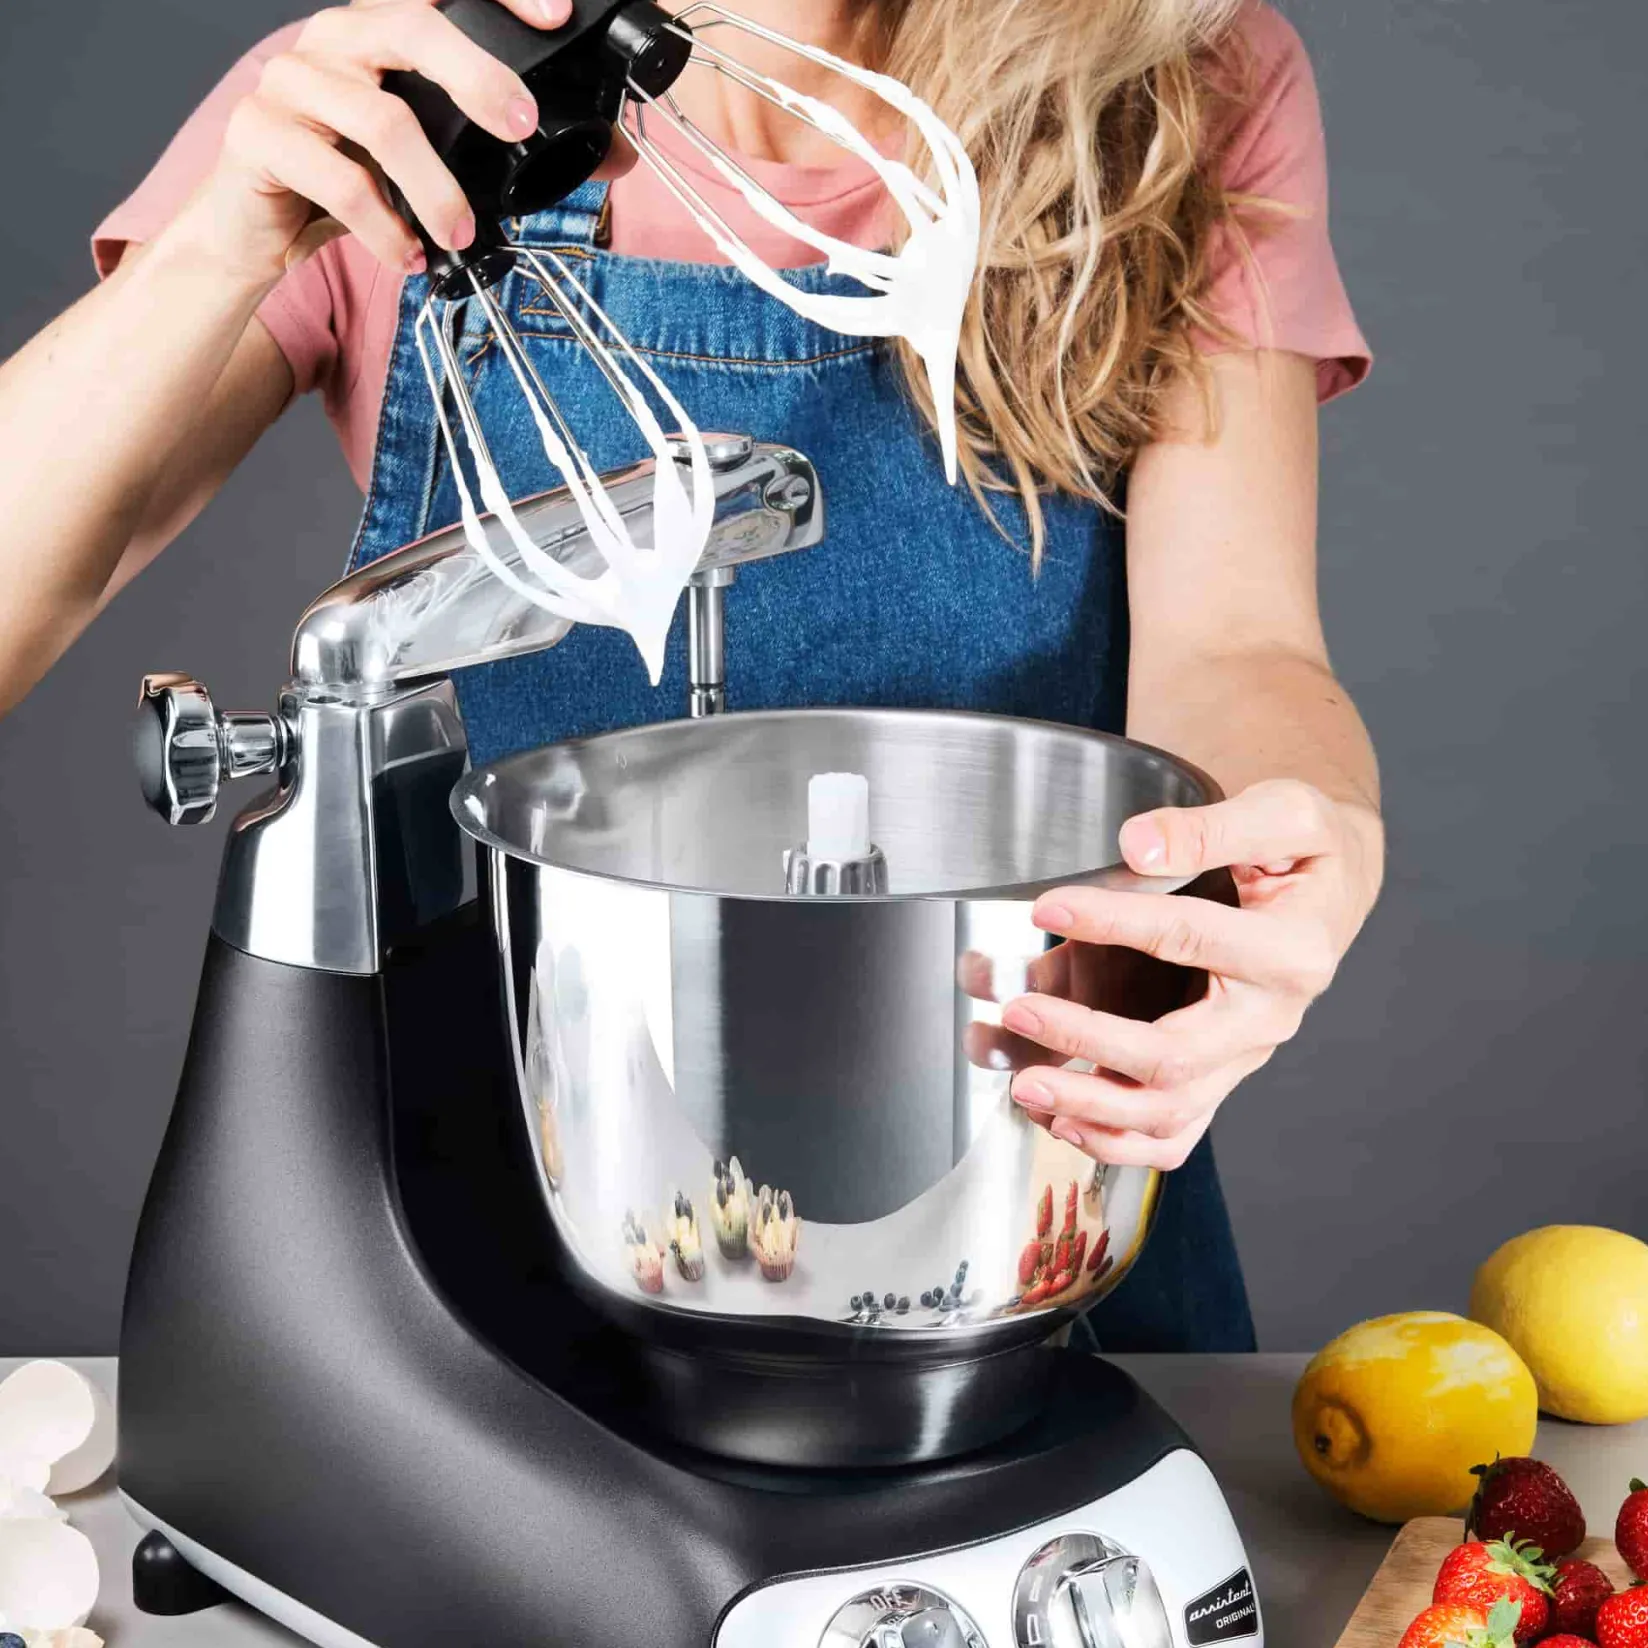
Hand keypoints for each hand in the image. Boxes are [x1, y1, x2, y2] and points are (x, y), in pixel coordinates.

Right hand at [174, 0, 627, 286]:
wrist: (255, 234)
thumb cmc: (350, 188)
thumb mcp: (435, 160)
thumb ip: (501, 149)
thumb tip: (613, 156)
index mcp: (376, 33)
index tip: (553, 15)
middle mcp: (331, 41)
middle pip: (408, 29)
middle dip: (477, 77)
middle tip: (520, 127)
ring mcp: (288, 81)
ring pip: (378, 117)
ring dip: (433, 186)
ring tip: (460, 232)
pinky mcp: (257, 133)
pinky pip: (336, 176)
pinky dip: (383, 225)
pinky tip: (408, 252)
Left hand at [990, 779, 1382, 1169]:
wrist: (1330, 892)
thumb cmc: (1305, 852)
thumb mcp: (1282, 815)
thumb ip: (1209, 829)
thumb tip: (1139, 846)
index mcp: (1291, 951)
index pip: (1188, 938)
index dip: (1113, 921)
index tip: (1049, 906)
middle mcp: (1270, 1019)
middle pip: (1175, 1056)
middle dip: (1088, 1040)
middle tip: (1019, 1012)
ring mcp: (1243, 1058)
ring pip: (1169, 1112)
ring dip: (1091, 1109)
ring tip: (1024, 1085)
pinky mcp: (1220, 1077)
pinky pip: (1174, 1135)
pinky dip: (1115, 1142)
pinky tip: (1059, 1120)